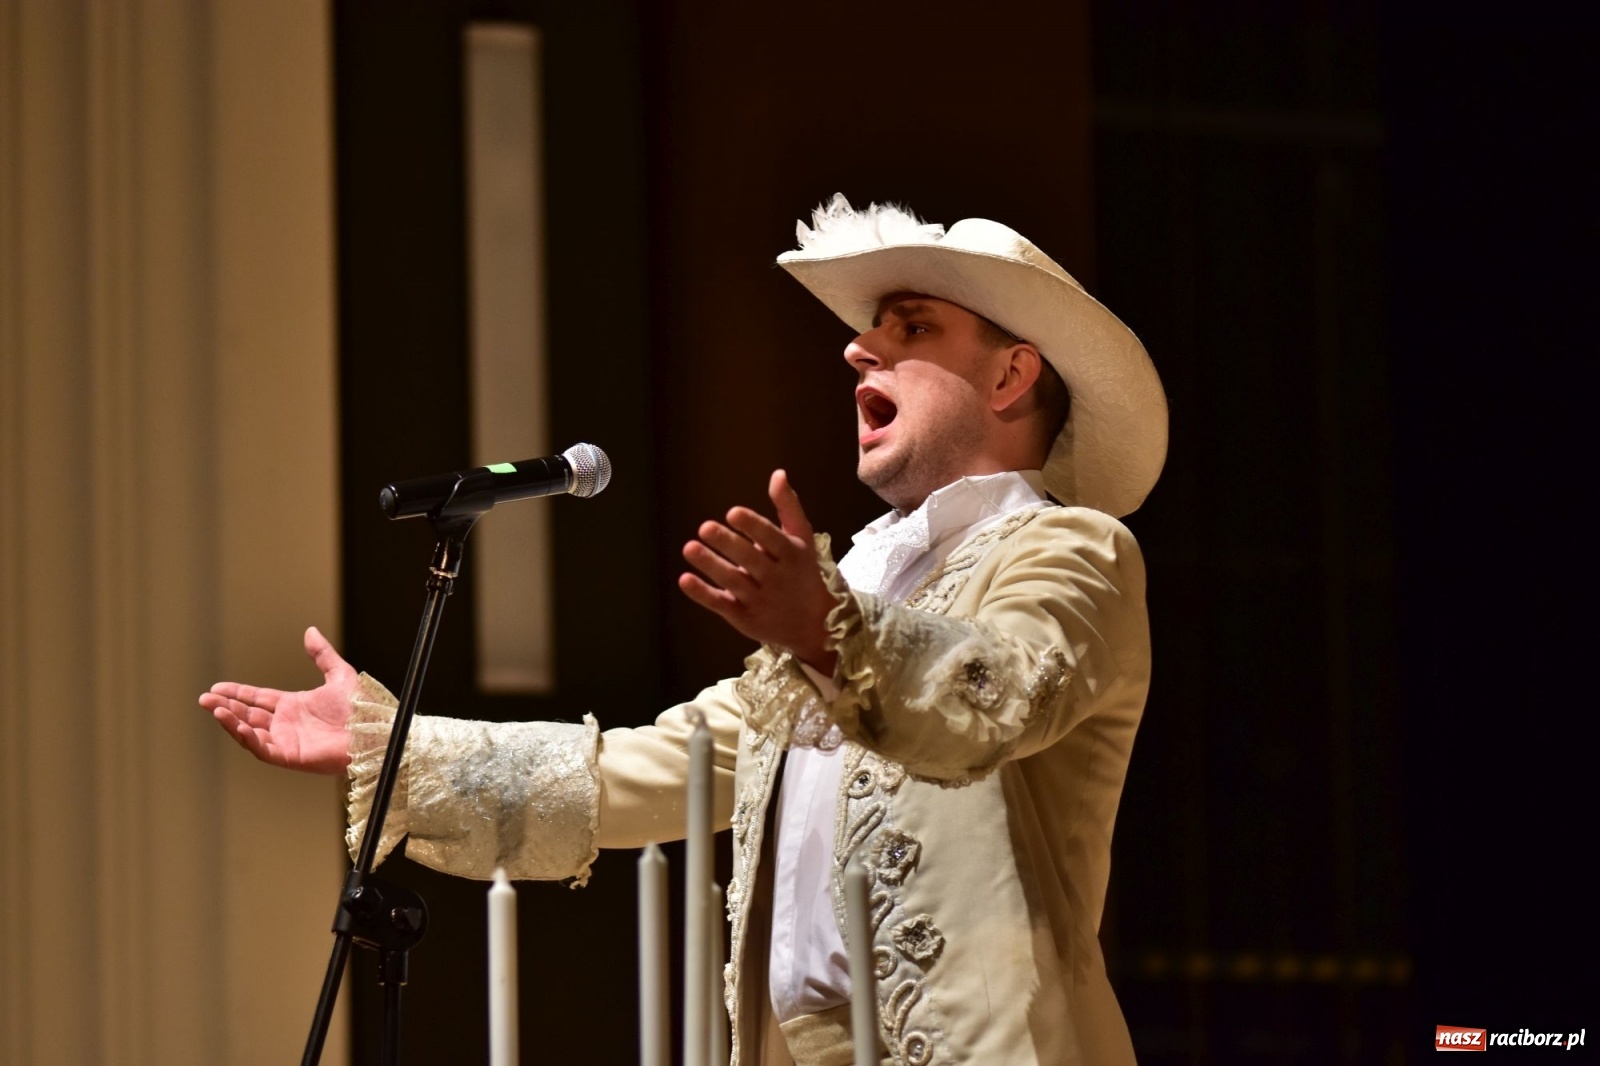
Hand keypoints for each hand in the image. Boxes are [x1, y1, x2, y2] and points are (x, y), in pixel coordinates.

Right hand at [199, 626, 357, 774]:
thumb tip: (310, 631)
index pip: (258, 699)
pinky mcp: (291, 756)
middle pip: (248, 715)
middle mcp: (287, 724)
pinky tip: (235, 724)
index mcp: (295, 706)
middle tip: (205, 699)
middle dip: (226, 706)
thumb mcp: (339, 675)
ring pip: (250, 732)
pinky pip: (262, 748)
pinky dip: (247, 737)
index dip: (237, 693)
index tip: (217, 688)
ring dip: (231, 721)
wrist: (376, 733)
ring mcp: (287, 741)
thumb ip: (322, 655)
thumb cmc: (363, 709)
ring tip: (213, 709)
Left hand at [679, 470, 837, 673]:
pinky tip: (685, 579)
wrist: (813, 624)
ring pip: (733, 582)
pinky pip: (721, 605)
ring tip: (689, 547)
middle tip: (705, 527)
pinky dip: (703, 594)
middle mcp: (776, 578)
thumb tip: (778, 473)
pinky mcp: (744, 618)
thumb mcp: (801, 539)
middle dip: (728, 543)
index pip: (772, 538)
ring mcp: (760, 600)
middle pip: (751, 560)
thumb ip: (788, 507)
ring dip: (710, 565)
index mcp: (791, 555)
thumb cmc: (801, 572)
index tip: (733, 512)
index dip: (753, 526)